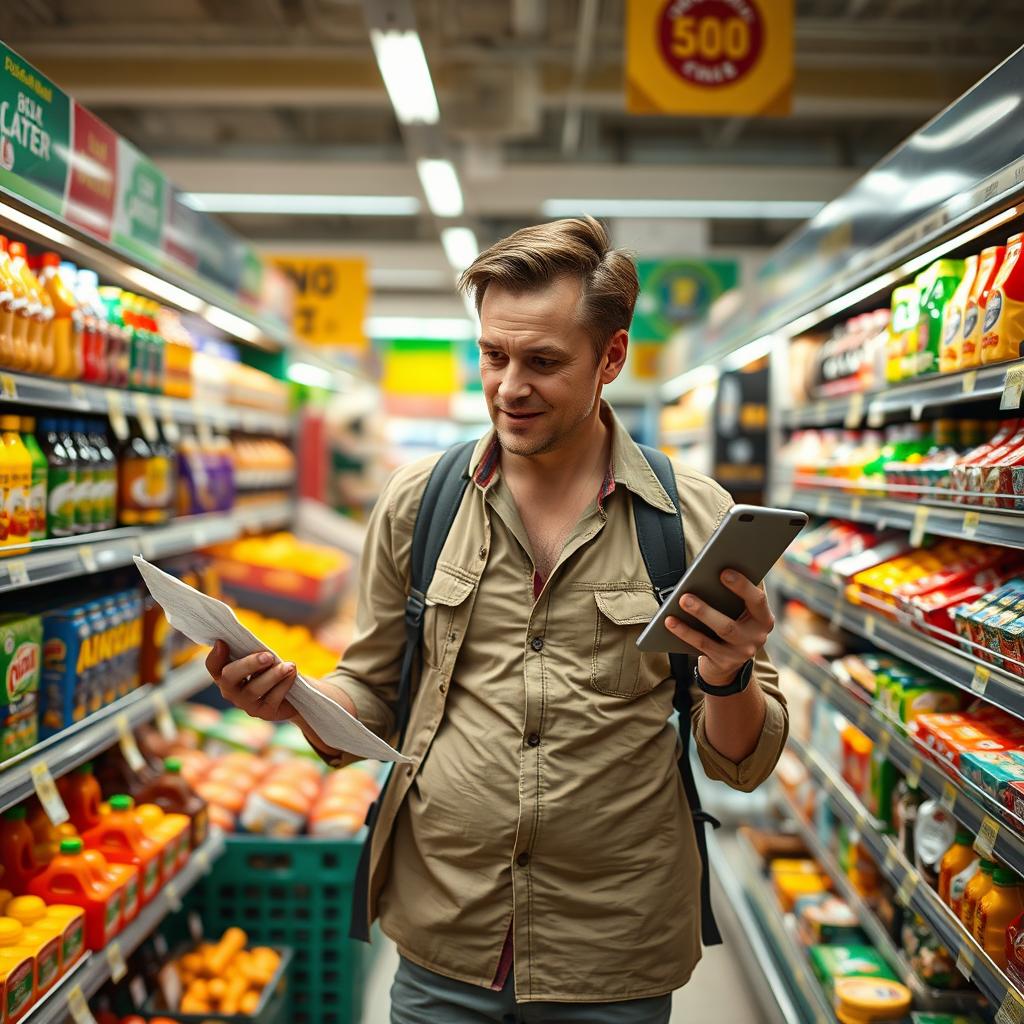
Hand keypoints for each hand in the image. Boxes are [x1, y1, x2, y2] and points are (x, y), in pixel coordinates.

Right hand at [205, 640, 297, 722]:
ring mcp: (247, 704)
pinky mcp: (265, 713)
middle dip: (248, 664)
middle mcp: (232, 691)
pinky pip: (272, 698)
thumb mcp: (263, 657)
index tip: (223, 642)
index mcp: (227, 674)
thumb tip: (250, 641)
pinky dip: (284, 684)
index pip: (213, 666)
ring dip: (272, 675)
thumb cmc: (274, 669)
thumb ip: (253, 651)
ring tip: (289, 666)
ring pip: (252, 690)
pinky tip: (293, 673)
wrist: (296, 693)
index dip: (215, 656)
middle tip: (268, 656)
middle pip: (229, 678)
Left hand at [665, 570, 773, 687]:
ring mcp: (741, 652)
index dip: (743, 586)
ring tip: (682, 600)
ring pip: (720, 631)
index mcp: (763, 618)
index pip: (758, 600)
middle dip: (710, 606)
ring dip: (700, 613)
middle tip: (690, 591)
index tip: (724, 571)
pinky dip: (685, 631)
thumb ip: (737, 594)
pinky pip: (702, 644)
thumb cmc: (732, 623)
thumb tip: (716, 566)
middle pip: (733, 620)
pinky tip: (670, 620)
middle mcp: (757, 636)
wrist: (729, 665)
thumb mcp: (740, 611)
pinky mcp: (724, 662)